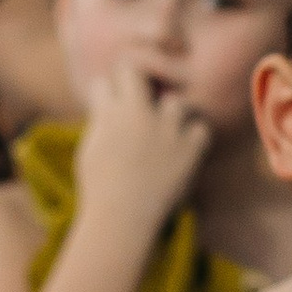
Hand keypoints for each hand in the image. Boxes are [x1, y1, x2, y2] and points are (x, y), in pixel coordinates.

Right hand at [73, 63, 210, 240]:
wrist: (122, 218)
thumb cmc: (101, 190)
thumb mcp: (90, 151)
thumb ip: (102, 124)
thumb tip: (109, 106)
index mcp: (108, 114)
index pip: (105, 82)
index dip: (108, 94)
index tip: (112, 107)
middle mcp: (137, 114)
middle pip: (137, 73)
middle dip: (137, 84)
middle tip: (140, 106)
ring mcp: (166, 130)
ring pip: (176, 103)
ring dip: (172, 114)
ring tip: (167, 133)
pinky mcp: (188, 149)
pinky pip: (201, 129)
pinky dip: (195, 137)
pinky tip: (185, 149)